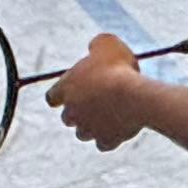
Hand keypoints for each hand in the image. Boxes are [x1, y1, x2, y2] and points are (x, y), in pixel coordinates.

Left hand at [46, 33, 149, 151]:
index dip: (62, 94)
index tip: (73, 90)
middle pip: (68, 118)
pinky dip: (110, 138)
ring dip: (92, 126)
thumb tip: (95, 47)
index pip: (52, 97)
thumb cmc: (118, 67)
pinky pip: (103, 144)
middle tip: (95, 101)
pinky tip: (119, 128)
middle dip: (78, 111)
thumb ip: (96, 45)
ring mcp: (88, 130)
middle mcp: (72, 113)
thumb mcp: (106, 44)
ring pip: (83, 133)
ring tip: (108, 115)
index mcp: (65, 89)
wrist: (135, 96)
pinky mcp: (106, 141)